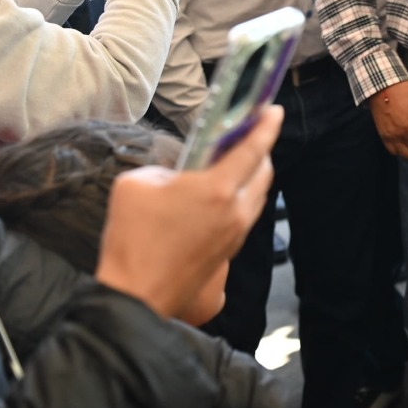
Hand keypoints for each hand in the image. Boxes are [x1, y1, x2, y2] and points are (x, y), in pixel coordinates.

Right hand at [95, 105, 281, 318]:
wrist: (135, 295)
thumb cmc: (132, 240)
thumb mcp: (135, 185)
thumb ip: (162, 170)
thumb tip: (176, 176)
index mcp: (218, 189)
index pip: (254, 149)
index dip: (266, 126)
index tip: (274, 111)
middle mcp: (236, 211)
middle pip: (263, 171)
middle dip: (260, 150)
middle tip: (247, 135)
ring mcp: (235, 234)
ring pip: (258, 195)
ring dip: (252, 176)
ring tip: (234, 164)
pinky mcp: (228, 252)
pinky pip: (246, 216)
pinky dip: (241, 198)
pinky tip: (220, 197)